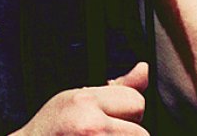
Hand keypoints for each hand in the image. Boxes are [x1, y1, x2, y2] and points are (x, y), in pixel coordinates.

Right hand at [9, 62, 148, 134]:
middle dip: (126, 133)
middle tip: (97, 134)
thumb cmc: (51, 127)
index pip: (136, 103)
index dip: (125, 111)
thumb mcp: (78, 97)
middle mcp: (92, 129)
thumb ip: (117, 87)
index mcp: (85, 103)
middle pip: (142, 133)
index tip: (106, 116)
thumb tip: (144, 68)